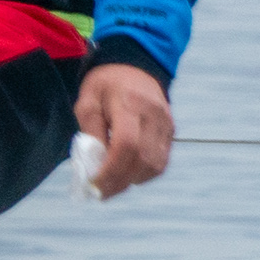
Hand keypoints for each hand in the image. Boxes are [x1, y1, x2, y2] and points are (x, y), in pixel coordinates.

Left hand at [75, 64, 175, 198]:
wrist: (136, 66)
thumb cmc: (105, 85)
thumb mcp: (88, 101)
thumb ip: (91, 131)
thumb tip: (94, 164)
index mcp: (129, 103)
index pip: (126, 144)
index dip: (111, 170)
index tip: (93, 183)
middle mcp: (153, 115)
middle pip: (142, 159)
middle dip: (119, 182)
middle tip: (99, 193)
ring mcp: (166, 124)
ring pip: (155, 165)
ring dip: (132, 181)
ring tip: (111, 186)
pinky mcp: (171, 132)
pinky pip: (161, 162)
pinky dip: (144, 174)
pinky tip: (127, 175)